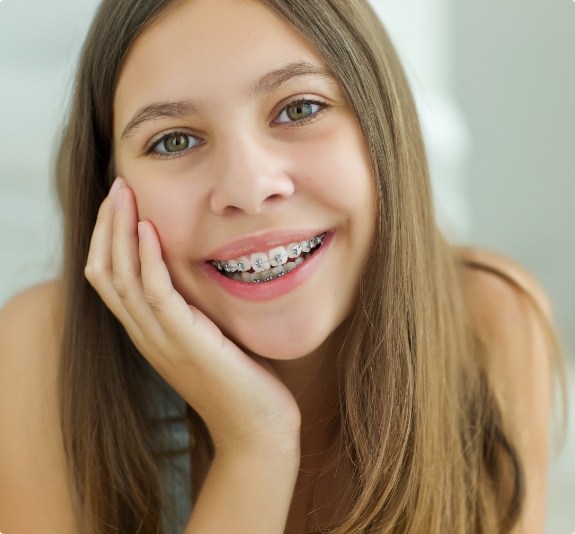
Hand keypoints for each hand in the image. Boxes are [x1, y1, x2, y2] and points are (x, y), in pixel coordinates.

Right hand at [85, 178, 300, 455]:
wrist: (257, 429)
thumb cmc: (241, 382)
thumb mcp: (211, 337)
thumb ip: (196, 309)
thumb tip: (203, 273)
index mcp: (150, 332)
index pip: (111, 278)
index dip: (110, 238)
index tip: (122, 202)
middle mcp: (145, 335)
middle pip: (104, 272)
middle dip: (107, 226)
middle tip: (117, 187)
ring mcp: (160, 340)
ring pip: (120, 278)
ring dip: (118, 231)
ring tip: (123, 193)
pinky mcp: (184, 342)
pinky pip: (154, 293)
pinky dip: (147, 258)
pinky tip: (149, 229)